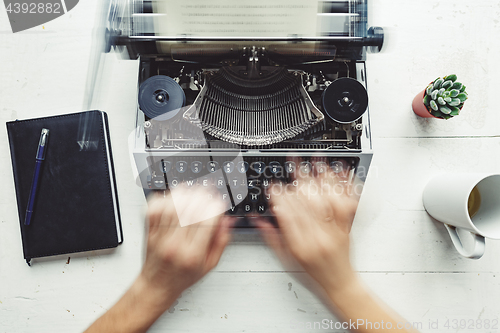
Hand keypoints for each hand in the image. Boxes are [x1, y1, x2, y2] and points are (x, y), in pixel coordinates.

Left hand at [139, 187, 232, 309]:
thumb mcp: (209, 265)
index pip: (206, 222)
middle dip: (202, 197)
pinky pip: (155, 209)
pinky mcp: (149, 232)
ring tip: (193, 191)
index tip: (219, 203)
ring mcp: (160, 238)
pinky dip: (164, 199)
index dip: (215, 207)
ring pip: (172, 207)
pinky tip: (173, 197)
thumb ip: (221, 242)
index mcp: (193, 254)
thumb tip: (227, 221)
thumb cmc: (182, 276)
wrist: (157, 286)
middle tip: (208, 193)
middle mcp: (175, 244)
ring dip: (185, 194)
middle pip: (190, 211)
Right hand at [257, 161, 359, 293]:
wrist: (339, 283)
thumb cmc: (313, 272)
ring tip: (314, 163)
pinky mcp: (347, 227)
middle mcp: (318, 237)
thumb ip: (271, 237)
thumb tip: (257, 220)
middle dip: (299, 182)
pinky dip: (342, 187)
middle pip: (308, 205)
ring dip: (320, 179)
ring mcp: (334, 232)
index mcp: (300, 246)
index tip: (274, 186)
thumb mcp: (286, 258)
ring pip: (327, 202)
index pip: (288, 217)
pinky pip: (346, 205)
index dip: (280, 198)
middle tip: (293, 166)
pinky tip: (338, 174)